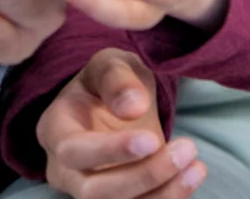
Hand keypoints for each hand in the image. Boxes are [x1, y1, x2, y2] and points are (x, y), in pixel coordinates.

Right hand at [39, 48, 205, 198]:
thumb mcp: (111, 64)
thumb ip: (117, 79)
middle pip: (94, 192)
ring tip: (195, 166)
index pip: (73, 151)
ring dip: (161, 193)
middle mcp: (64, 170)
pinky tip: (191, 176)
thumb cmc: (109, 83)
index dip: (110, 151)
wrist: (119, 105)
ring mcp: (87, 191)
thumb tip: (133, 106)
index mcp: (55, 130)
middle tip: (185, 149)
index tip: (152, 139)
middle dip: (143, 176)